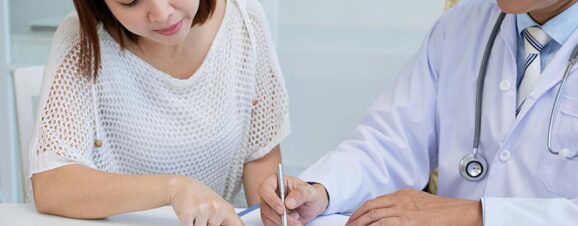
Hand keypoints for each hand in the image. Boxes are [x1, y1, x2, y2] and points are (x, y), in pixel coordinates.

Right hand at [167, 177, 243, 225]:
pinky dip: (188, 224)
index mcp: (226, 209)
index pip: (238, 225)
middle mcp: (216, 209)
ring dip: (196, 224)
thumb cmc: (201, 197)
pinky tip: (189, 216)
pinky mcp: (188, 213)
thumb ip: (225, 219)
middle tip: (205, 217)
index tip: (226, 225)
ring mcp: (203, 210)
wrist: (183, 186)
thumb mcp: (219, 206)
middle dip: (207, 224)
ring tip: (196, 215)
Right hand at [258, 175, 328, 225]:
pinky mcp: (271, 217)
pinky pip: (271, 224)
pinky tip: (293, 224)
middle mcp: (270, 193)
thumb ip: (301, 194)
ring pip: (267, 217)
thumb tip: (289, 202)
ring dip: (282, 222)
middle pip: (266, 206)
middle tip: (294, 220)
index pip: (265, 188)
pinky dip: (281, 225)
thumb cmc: (310, 194)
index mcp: (277, 181)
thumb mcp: (310, 192)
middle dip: (280, 216)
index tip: (282, 209)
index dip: (271, 199)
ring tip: (297, 222)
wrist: (313, 205)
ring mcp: (269, 206)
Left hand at [346, 189, 482, 225]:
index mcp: (401, 195)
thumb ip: (402, 204)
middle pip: (370, 210)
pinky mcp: (410, 223)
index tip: (353, 220)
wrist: (460, 213)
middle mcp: (400, 202)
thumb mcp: (418, 200)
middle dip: (356, 220)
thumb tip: (387, 211)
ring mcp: (404, 213)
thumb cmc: (442, 210)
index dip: (360, 212)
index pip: (373, 202)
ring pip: (375, 219)